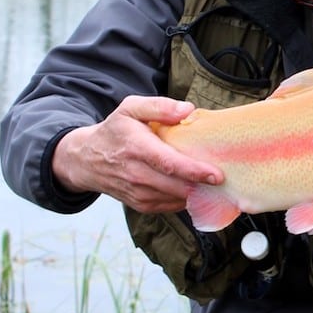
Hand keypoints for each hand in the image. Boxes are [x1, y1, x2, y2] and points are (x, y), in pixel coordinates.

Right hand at [51, 95, 223, 212]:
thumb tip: (187, 109)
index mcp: (136, 147)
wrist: (87, 161)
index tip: (216, 175)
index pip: (168, 163)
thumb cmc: (115, 130)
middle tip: (226, 179)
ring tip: (215, 184)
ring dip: (196, 194)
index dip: (194, 171)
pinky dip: (185, 199)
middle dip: (202, 185)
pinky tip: (197, 188)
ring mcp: (137, 192)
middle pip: (174, 185)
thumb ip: (158, 106)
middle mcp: (135, 174)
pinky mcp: (140, 204)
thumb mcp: (131, 108)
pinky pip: (169, 206)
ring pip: (174, 198)